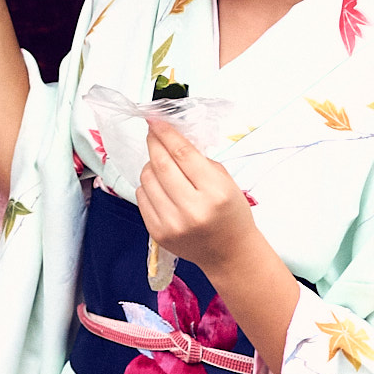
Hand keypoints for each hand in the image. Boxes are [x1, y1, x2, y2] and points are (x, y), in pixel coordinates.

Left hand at [137, 118, 258, 274]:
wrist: (230, 253)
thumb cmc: (231, 214)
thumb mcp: (225, 182)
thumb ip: (199, 160)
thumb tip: (170, 137)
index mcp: (214, 192)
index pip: (182, 154)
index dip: (166, 133)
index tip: (155, 120)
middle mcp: (192, 210)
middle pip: (161, 164)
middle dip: (154, 143)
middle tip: (153, 133)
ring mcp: (172, 224)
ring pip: (147, 179)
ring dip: (151, 165)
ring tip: (163, 165)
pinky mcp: (158, 234)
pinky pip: (142, 197)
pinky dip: (148, 185)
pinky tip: (161, 186)